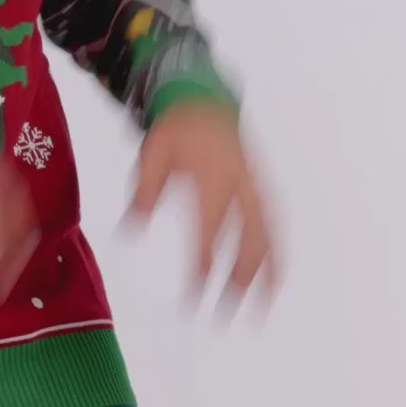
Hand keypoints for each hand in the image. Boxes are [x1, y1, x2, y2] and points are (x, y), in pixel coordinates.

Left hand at [129, 101, 277, 305]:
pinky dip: (276, 247)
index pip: (208, 232)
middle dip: (242, 276)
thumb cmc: (176, 128)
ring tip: (264, 302)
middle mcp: (239, 184)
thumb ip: (144, 192)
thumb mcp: (152, 154)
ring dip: (268, 267)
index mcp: (211, 179)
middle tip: (229, 310)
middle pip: (249, 237)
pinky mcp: (260, 182)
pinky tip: (273, 271)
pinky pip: (273, 219)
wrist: (204, 96)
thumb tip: (129, 230)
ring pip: (269, 230)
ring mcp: (254, 182)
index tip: (196, 295)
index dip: (203, 266)